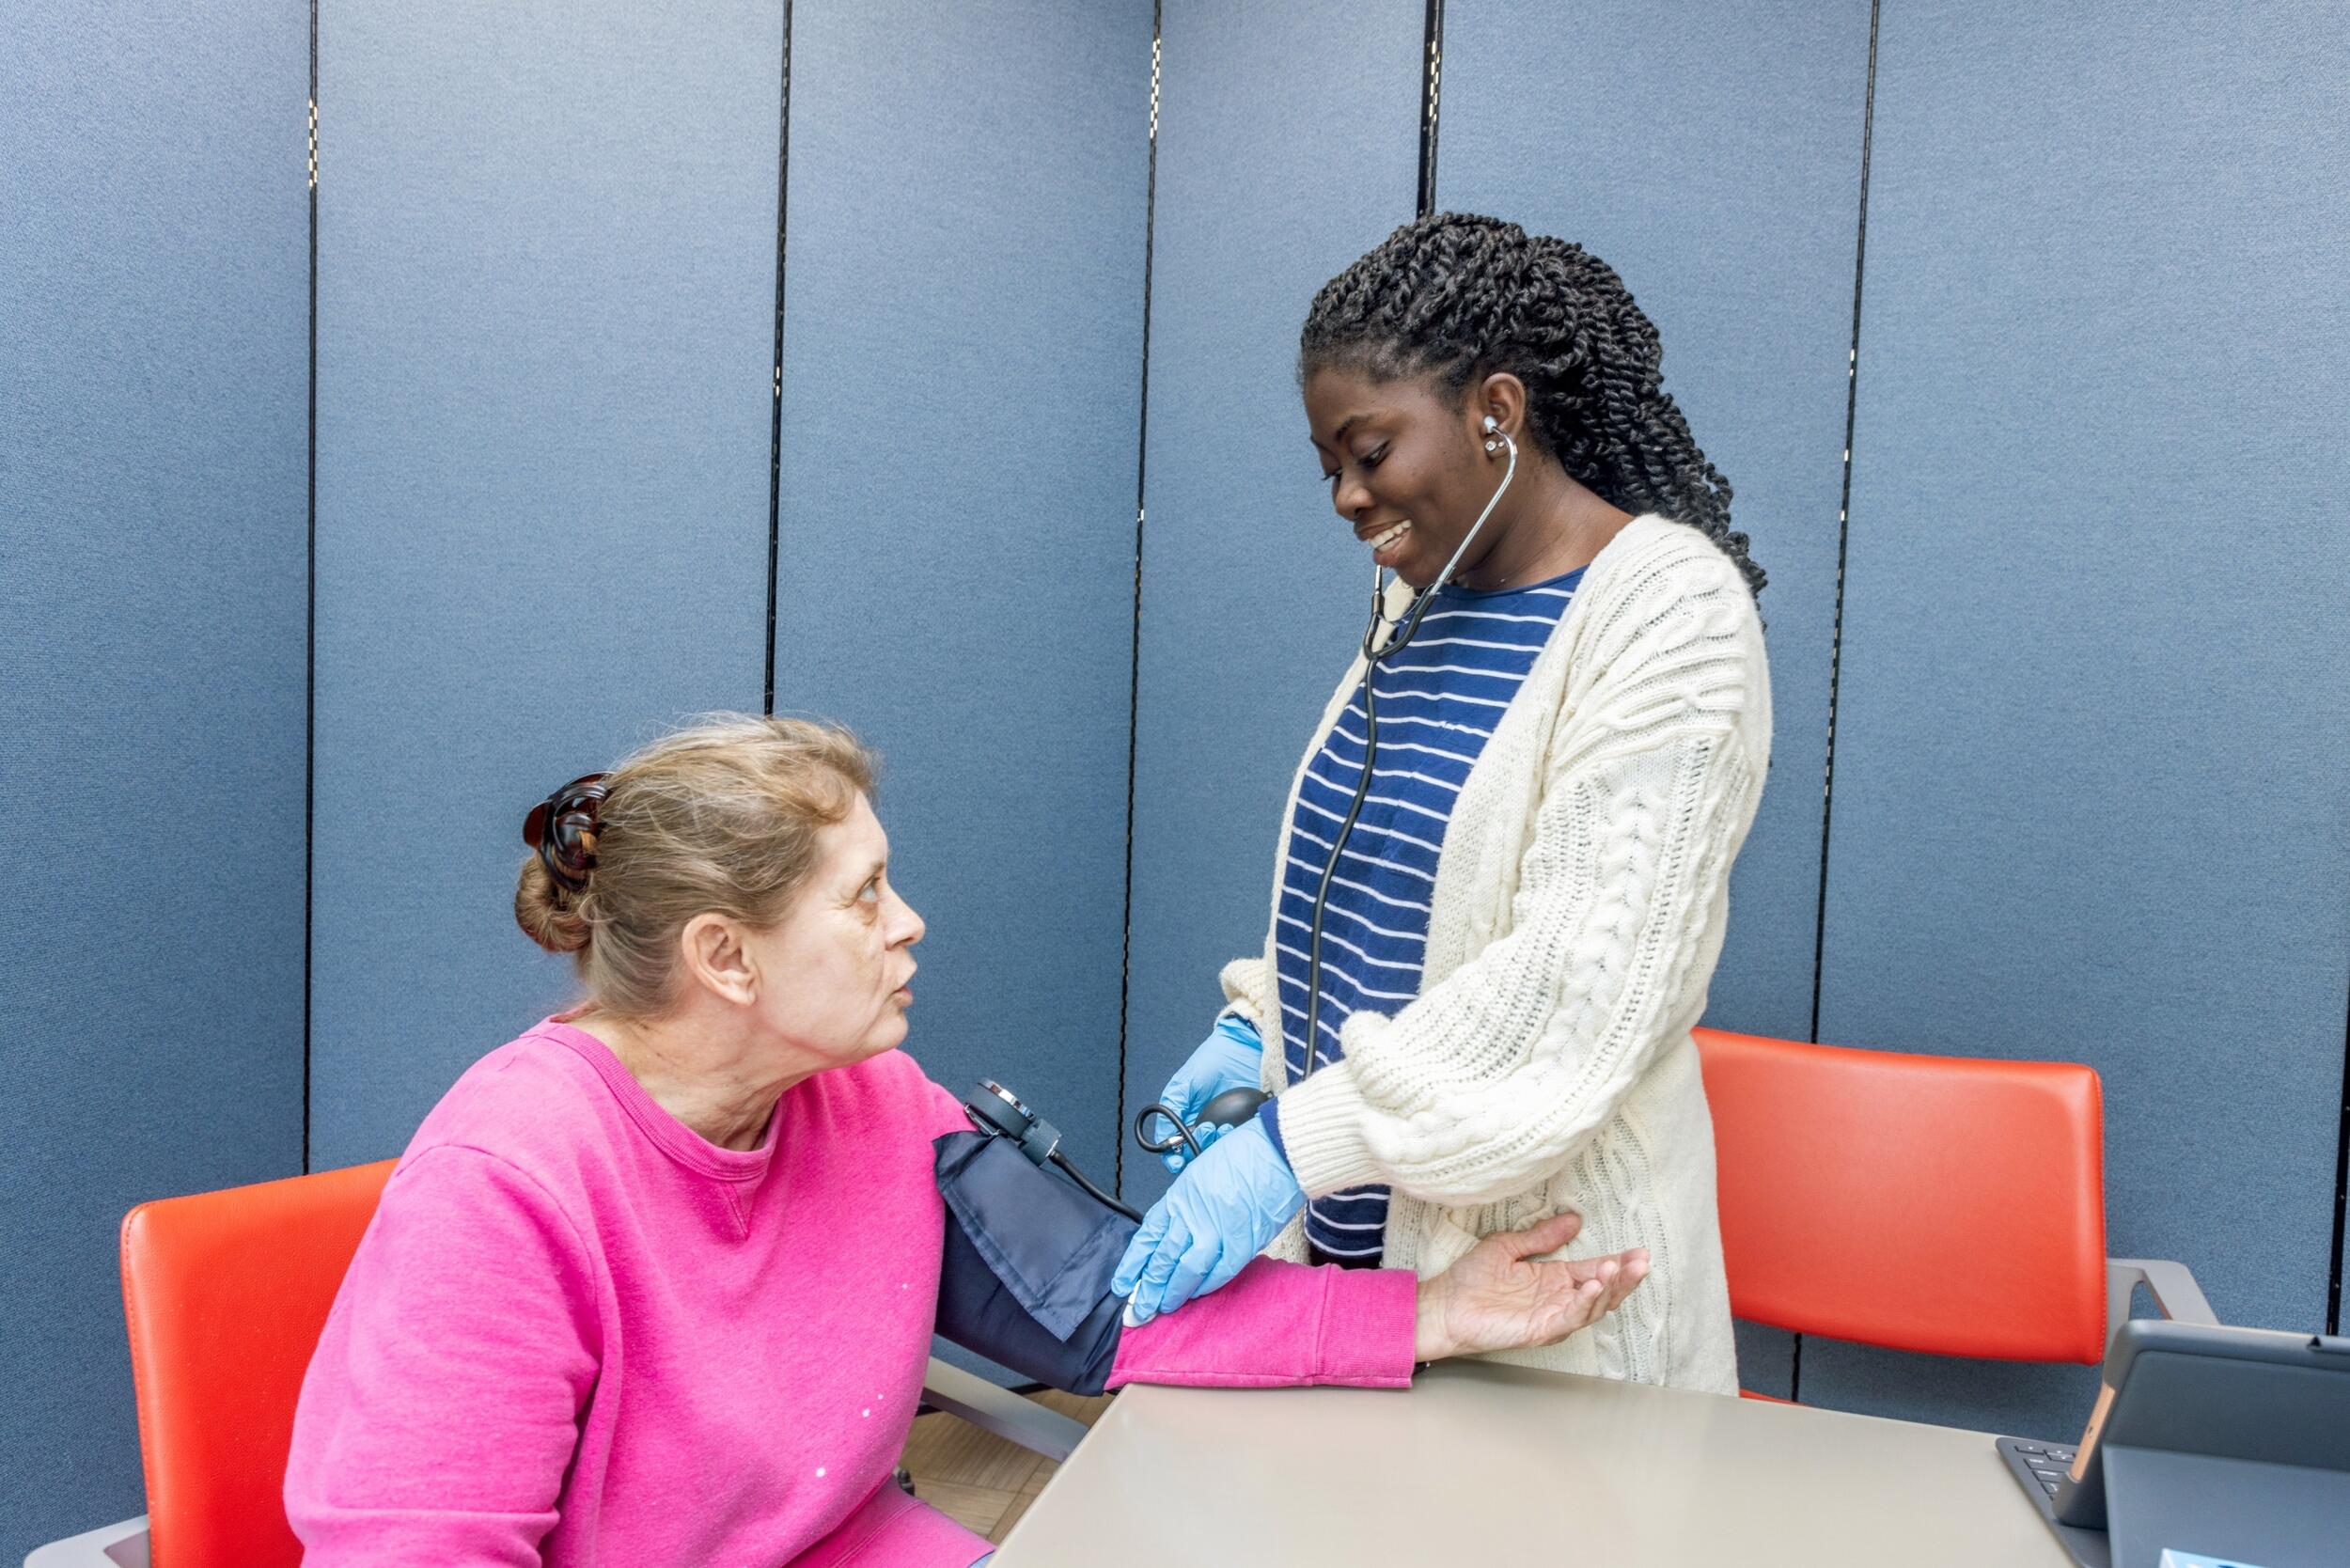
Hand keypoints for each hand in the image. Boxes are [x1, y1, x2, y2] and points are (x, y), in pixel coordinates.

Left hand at [1111, 1116, 1302, 1320]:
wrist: (1278, 1150)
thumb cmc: (1245, 1155)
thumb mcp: (1202, 1172)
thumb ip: (1189, 1204)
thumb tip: (1179, 1235)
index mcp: (1180, 1196)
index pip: (1148, 1236)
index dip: (1133, 1264)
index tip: (1123, 1283)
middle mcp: (1193, 1214)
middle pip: (1162, 1258)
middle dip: (1148, 1289)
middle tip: (1139, 1310)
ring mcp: (1217, 1229)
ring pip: (1185, 1269)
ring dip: (1173, 1293)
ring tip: (1163, 1309)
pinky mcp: (1243, 1241)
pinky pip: (1220, 1271)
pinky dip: (1207, 1286)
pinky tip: (1197, 1295)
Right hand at [1152, 1015, 1263, 1173]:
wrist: (1246, 1047)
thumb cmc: (1214, 1060)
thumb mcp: (1186, 1081)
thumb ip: (1173, 1105)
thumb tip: (1165, 1135)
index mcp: (1187, 1119)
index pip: (1178, 1148)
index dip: (1175, 1158)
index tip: (1178, 1159)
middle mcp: (1206, 1127)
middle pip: (1198, 1154)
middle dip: (1200, 1147)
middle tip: (1208, 1129)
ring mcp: (1226, 1128)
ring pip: (1218, 1151)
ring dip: (1218, 1144)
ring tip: (1224, 1126)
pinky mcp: (1245, 1125)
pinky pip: (1240, 1142)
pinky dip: (1237, 1140)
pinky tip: (1237, 1127)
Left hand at [1411, 1212, 1649, 1361]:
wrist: (1444, 1303)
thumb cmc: (1471, 1278)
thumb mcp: (1510, 1247)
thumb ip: (1542, 1237)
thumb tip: (1574, 1219)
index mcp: (1554, 1280)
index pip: (1595, 1270)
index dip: (1618, 1262)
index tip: (1639, 1251)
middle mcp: (1558, 1299)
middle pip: (1603, 1290)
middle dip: (1625, 1277)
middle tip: (1642, 1262)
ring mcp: (1551, 1317)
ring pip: (1593, 1306)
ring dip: (1610, 1289)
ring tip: (1620, 1268)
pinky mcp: (1540, 1330)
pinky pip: (1569, 1319)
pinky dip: (1584, 1304)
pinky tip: (1594, 1286)